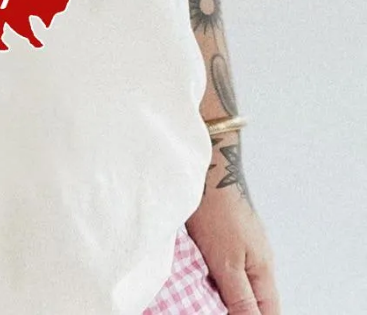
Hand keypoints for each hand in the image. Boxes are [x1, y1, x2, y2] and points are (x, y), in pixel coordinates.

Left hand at [185, 134, 280, 313]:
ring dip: (224, 294)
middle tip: (209, 307)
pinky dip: (214, 274)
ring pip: (238, 282)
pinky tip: (198, 274)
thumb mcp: (226, 262)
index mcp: (263, 271)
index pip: (270, 313)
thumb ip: (241, 297)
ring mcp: (243, 244)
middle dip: (237, 310)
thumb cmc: (216, 211)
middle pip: (255, 300)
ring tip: (202, 297)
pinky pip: (225, 264)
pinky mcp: (227, 233)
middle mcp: (258, 259)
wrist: (206, 168)